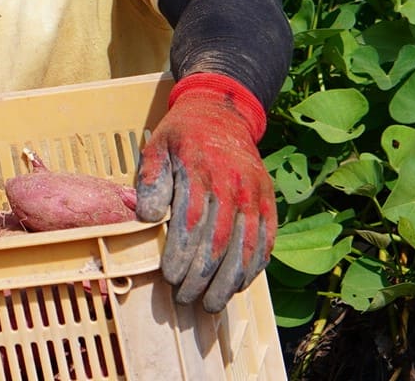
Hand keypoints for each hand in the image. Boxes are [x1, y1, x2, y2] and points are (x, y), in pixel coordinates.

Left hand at [135, 73, 274, 312]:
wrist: (222, 111)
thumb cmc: (182, 134)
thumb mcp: (157, 147)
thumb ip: (151, 181)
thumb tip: (146, 218)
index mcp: (200, 169)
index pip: (191, 222)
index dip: (182, 255)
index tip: (170, 278)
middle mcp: (232, 183)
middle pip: (218, 242)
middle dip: (201, 277)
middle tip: (185, 299)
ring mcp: (254, 192)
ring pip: (245, 247)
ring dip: (228, 281)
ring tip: (211, 303)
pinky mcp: (268, 199)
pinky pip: (266, 240)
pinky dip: (254, 267)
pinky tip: (239, 285)